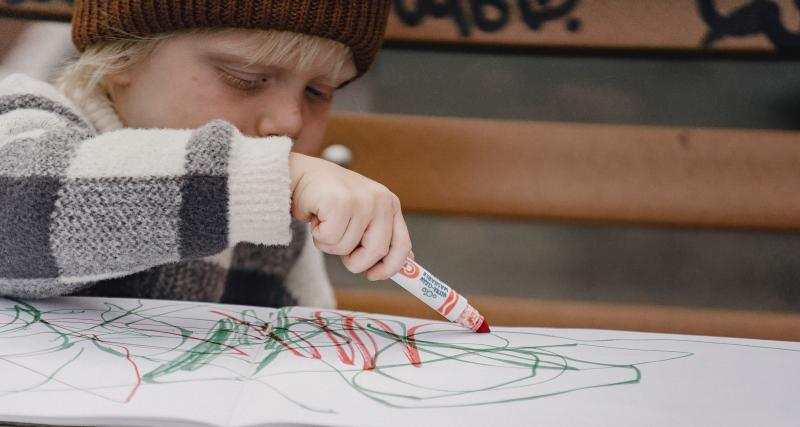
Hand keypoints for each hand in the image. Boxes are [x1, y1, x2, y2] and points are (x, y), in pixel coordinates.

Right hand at [289, 153, 411, 280]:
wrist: (300, 175)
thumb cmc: (331, 199)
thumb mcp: (363, 216)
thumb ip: (382, 235)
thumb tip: (408, 262)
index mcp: (390, 204)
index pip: (402, 244)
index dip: (390, 266)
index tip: (373, 275)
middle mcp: (380, 200)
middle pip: (376, 252)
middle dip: (354, 259)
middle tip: (339, 243)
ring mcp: (361, 200)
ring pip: (346, 248)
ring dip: (329, 243)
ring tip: (325, 222)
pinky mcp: (339, 202)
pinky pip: (329, 239)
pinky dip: (318, 235)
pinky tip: (317, 217)